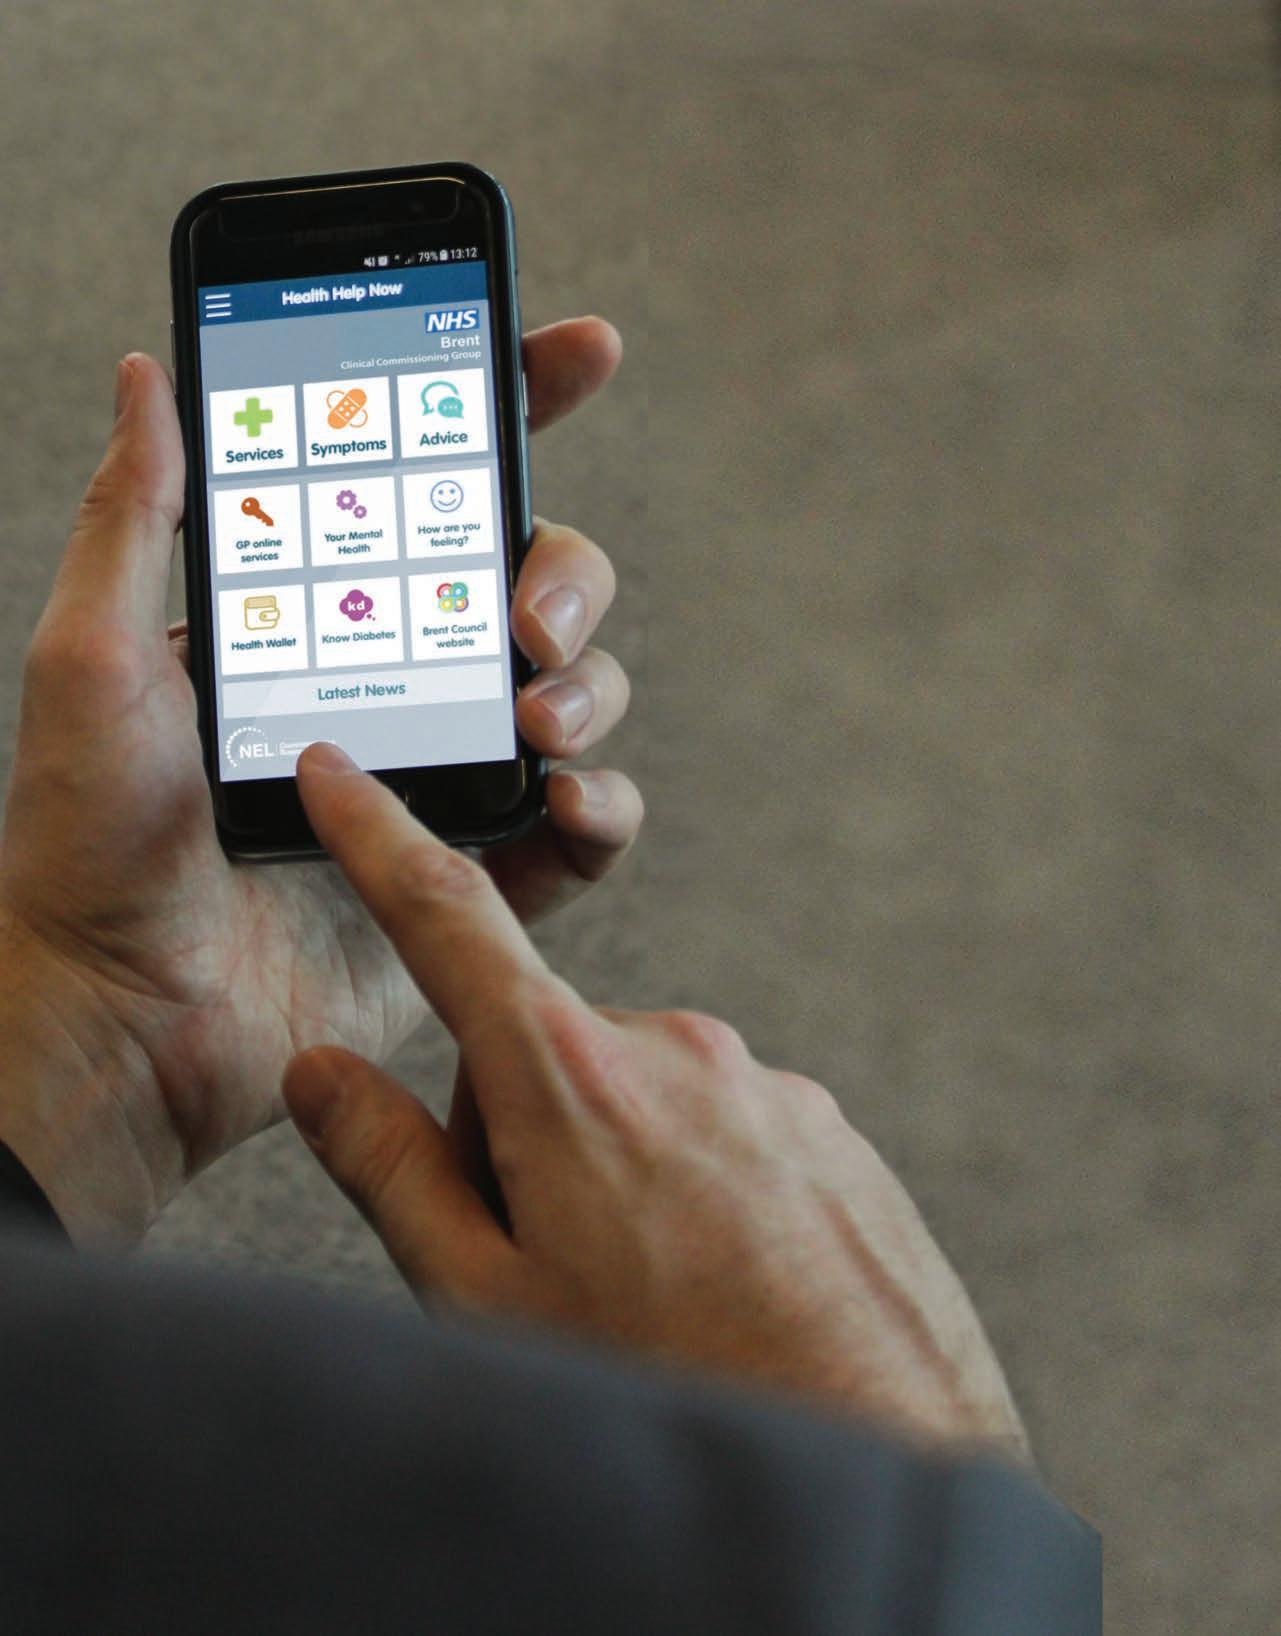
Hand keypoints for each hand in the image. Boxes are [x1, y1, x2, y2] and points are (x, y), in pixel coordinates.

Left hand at [0, 322, 640, 1243]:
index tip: (577, 350)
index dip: (517, 409)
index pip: (437, 491)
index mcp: (326, 614)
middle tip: (524, 610)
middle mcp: (401, 683)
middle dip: (567, 572)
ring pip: (580, 693)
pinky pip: (582, 829)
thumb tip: (148, 373)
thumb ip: (136, 518)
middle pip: (538, 584)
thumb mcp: (92, 657)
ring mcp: (448, 780)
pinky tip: (565, 800)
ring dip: (589, 686)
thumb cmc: (88, 843)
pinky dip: (602, 807)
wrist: (124, 1015)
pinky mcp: (482, 878)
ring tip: (532, 717)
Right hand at [283, 746, 1028, 1462]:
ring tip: (648, 1291)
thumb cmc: (660, 1389)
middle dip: (517, 1131)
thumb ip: (390, 1169)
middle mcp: (674, 1048)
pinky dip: (695, 1188)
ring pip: (635, 1100)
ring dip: (613, 1169)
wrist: (879, 1458)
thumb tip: (322, 1071)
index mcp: (569, 1076)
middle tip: (545, 1256)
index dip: (379, 838)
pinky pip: (722, 1130)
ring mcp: (762, 1083)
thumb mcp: (484, 1298)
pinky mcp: (824, 1124)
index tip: (340, 777)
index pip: (448, 921)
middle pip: (541, 1051)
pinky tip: (721, 1287)